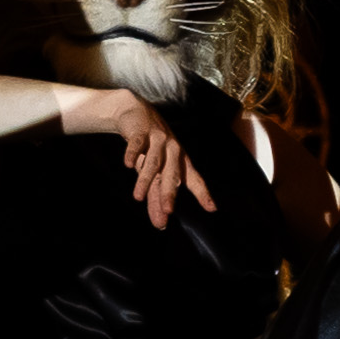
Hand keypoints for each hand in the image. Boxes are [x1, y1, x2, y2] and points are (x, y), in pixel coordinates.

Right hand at [69, 87, 212, 228]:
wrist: (134, 114)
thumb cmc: (149, 148)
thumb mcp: (154, 171)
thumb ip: (157, 197)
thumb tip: (160, 224)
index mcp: (180, 160)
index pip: (194, 179)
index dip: (202, 194)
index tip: (211, 208)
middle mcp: (173, 149)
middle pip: (172, 174)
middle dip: (169, 192)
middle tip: (168, 211)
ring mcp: (157, 139)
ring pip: (153, 162)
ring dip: (145, 180)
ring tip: (138, 197)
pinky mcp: (141, 132)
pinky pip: (137, 144)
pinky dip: (132, 154)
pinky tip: (127, 164)